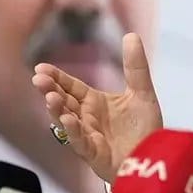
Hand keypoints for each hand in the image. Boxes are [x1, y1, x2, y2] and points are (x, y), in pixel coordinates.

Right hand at [31, 33, 163, 182]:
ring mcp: (87, 136)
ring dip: (57, 109)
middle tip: (38, 79)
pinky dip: (73, 131)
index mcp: (94, 102)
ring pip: (66, 121)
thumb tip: (131, 35)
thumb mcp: (142, 93)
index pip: (71, 87)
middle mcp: (87, 118)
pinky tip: (68, 119)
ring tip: (50, 97)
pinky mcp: (93, 154)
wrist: (154, 158)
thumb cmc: (145, 129)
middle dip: (50, 90)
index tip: (40, 68)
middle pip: (64, 101)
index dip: (57, 77)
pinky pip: (80, 142)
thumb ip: (136, 67)